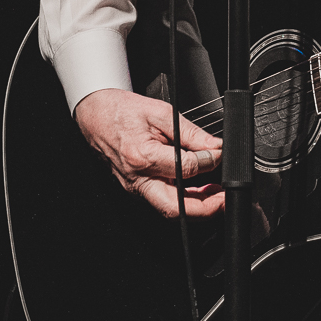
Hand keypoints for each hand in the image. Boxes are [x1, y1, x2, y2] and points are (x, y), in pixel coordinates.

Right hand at [73, 88, 224, 216]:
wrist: (95, 115)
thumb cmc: (121, 111)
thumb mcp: (161, 112)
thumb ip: (191, 133)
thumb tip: (214, 147)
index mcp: (142, 157)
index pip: (185, 169)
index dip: (209, 162)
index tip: (220, 154)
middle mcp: (137, 180)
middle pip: (174, 209)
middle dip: (205, 209)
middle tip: (225, 199)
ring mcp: (135, 188)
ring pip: (170, 209)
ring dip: (197, 206)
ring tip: (218, 193)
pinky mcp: (136, 190)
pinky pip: (163, 200)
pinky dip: (184, 199)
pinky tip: (199, 190)